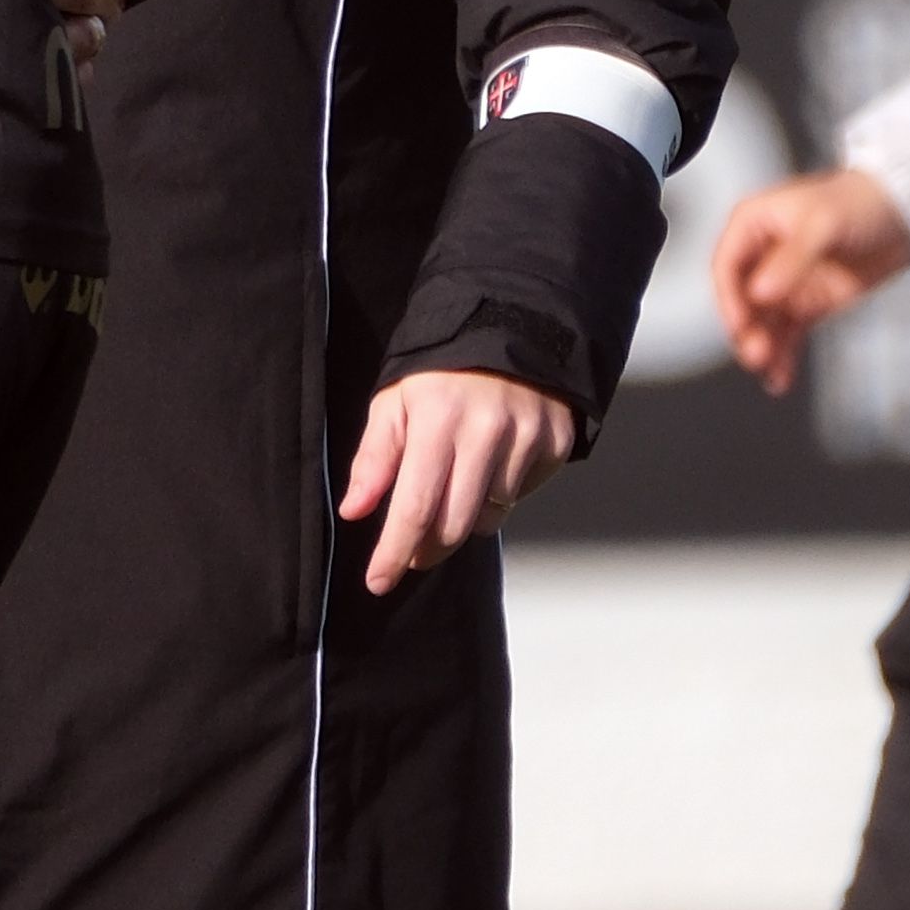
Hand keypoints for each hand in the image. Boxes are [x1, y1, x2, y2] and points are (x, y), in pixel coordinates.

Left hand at [340, 370, 580, 593]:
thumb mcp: (396, 402)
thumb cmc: (443, 372)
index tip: (378, 581)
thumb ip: (374, 459)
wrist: (512, 327)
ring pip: (489, 517)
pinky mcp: (555, 444)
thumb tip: (354, 511)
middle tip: (412, 551)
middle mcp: (486, 432)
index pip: (415, 506)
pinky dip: (498, 496)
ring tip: (454, 486)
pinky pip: (519, 496)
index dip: (394, 551)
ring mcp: (527, 438)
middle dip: (427, 548)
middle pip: (454, 524)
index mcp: (438, 420)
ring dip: (465, 518)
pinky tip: (489, 466)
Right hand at [708, 169, 909, 394]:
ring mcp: (786, 281)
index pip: (727, 265)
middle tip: (756, 353)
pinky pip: (787, 334)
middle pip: (741, 299)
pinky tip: (780, 377)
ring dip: (762, 346)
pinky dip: (783, 356)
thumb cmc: (861, 201)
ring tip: (769, 369)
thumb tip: (760, 292)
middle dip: (746, 328)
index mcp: (755, 223)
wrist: (906, 215)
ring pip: (762, 321)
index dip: (729, 297)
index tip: (739, 324)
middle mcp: (764, 254)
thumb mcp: (823, 224)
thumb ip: (792, 259)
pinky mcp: (808, 303)